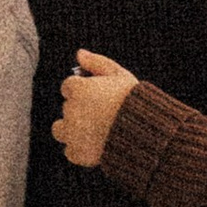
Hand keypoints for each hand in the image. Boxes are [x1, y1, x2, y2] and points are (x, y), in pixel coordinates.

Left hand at [54, 47, 135, 168]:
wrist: (146, 132)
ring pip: (60, 130)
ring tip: (94, 132)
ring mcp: (72, 132)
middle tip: (103, 115)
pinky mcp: (77, 153)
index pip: (68, 86)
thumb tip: (79, 54)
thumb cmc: (135, 101)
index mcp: (78, 88)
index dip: (83, 91)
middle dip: (80, 110)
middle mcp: (70, 110)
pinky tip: (97, 146)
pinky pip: (71, 151)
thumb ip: (97, 62)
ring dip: (71, 130)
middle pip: (67, 108)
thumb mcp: (119, 75)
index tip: (97, 97)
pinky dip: (80, 150)